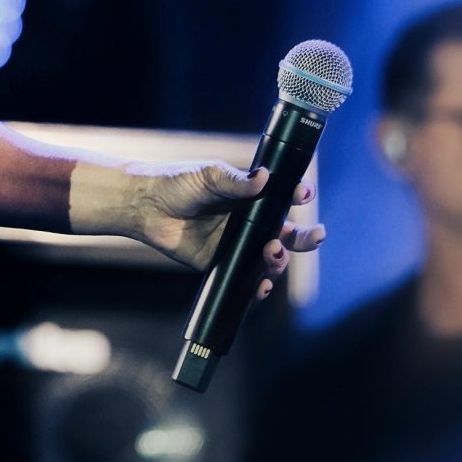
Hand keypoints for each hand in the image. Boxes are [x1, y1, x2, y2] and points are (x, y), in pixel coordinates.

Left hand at [122, 158, 325, 299]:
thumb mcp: (208, 175)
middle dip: (305, 237)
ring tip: (274, 253)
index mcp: (251, 197)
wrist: (146, 206)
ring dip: (281, 260)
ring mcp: (238, 244)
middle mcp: (250, 222)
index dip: (299, 197)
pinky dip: (258, 286)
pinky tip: (262, 286)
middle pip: (287, 234)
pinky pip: (246, 278)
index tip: (304, 195)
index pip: (284, 199)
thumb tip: (264, 177)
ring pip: (271, 258)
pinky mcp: (223, 264)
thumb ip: (235, 180)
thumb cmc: (176, 182)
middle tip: (315, 236)